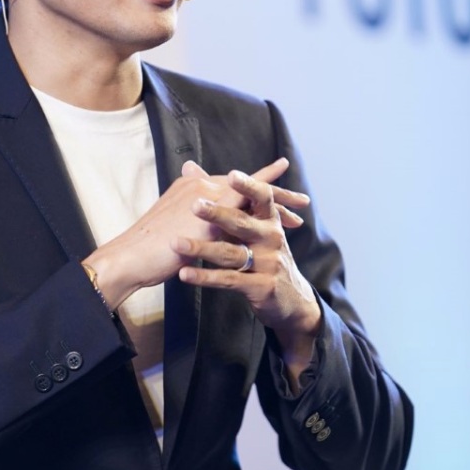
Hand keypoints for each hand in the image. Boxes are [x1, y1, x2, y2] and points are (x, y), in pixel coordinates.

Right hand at [82, 159, 307, 309]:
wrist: (130, 257)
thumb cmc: (150, 241)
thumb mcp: (171, 212)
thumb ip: (188, 196)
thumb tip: (194, 176)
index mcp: (196, 185)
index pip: (235, 182)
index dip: (260, 182)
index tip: (285, 177)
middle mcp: (203, 188)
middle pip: (250, 188)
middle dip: (278, 195)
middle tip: (304, 201)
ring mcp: (205, 204)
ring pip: (251, 204)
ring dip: (276, 212)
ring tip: (299, 219)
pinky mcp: (206, 223)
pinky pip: (240, 223)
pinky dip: (260, 227)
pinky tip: (279, 235)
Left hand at [170, 166, 321, 379]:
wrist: (292, 302)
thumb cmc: (264, 257)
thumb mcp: (253, 229)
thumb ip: (226, 201)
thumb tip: (190, 168)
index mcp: (270, 221)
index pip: (262, 198)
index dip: (248, 186)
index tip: (233, 175)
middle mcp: (272, 238)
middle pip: (242, 222)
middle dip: (218, 213)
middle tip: (195, 205)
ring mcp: (268, 263)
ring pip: (231, 253)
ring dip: (202, 248)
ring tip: (177, 243)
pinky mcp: (262, 286)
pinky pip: (229, 280)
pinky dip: (205, 277)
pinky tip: (185, 273)